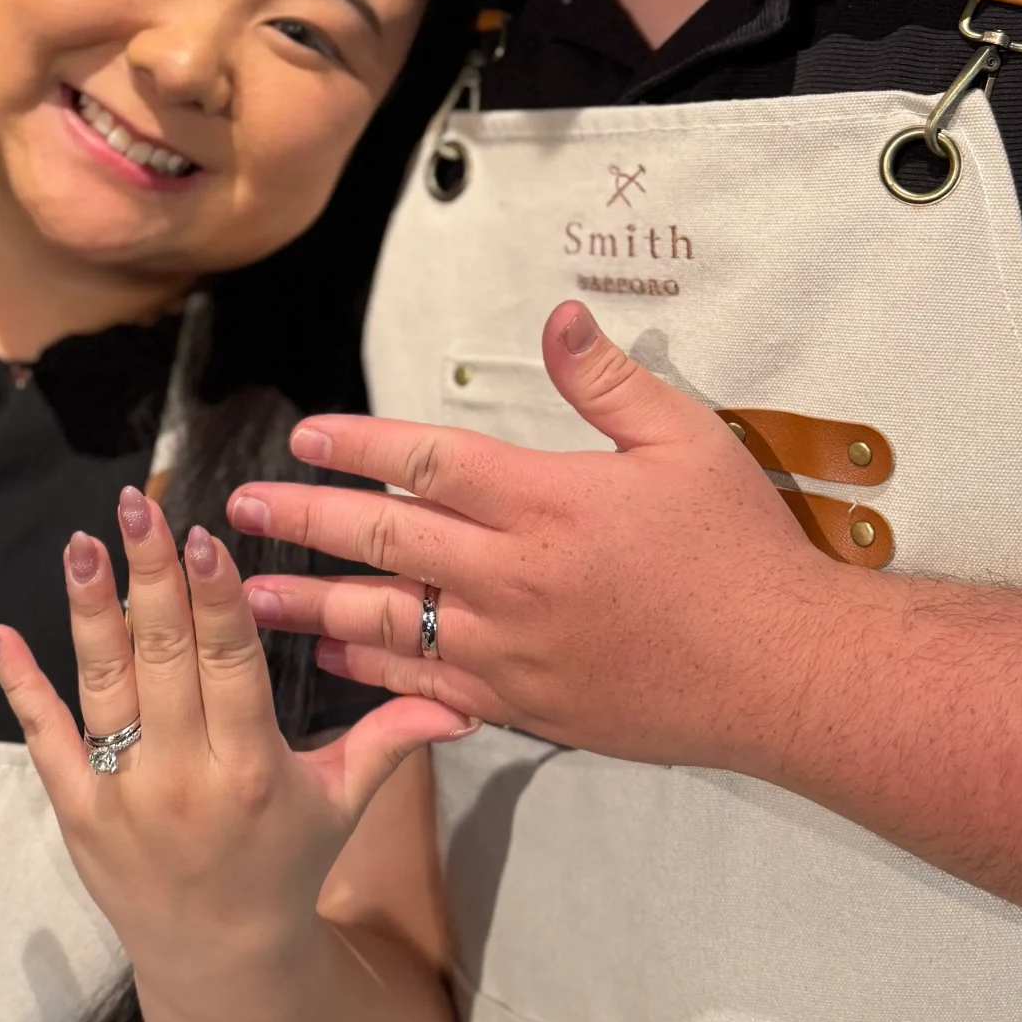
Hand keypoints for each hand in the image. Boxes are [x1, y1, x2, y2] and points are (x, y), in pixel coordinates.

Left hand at [0, 485, 471, 984]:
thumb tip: (465, 702)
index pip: (230, 667)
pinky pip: (42, 736)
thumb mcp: (344, 804)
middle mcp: (183, 779)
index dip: (214, 601)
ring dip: (88, 609)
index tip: (202, 536)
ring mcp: (121, 795)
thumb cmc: (288, 867)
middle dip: (151, 576)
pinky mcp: (76, 810)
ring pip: (101, 686)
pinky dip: (18, 681)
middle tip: (136, 504)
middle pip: (163, 660)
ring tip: (83, 542)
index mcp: (252, 771)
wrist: (218, 961)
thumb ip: (393, 740)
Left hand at [229, 301, 849, 769]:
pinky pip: (429, 686)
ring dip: (313, 604)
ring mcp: (512, 647)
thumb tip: (557, 317)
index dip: (358, 444)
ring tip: (250, 594)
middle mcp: (512, 575)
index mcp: (545, 499)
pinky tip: (338, 657)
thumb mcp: (686, 440)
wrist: (782, 672)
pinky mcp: (526, 704)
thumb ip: (609, 380)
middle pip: (385, 540)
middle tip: (240, 513)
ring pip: (390, 620)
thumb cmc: (739, 552)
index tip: (303, 438)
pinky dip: (377, 670)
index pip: (426, 460)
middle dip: (304, 521)